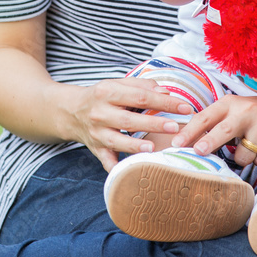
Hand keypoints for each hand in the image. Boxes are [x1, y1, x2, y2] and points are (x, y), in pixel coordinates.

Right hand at [68, 77, 192, 171]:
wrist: (71, 111)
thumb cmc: (102, 97)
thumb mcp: (117, 84)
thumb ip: (142, 86)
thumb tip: (166, 92)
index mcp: (108, 92)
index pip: (140, 97)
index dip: (164, 102)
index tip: (185, 107)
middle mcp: (100, 113)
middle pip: (129, 119)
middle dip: (153, 123)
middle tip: (175, 126)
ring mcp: (97, 133)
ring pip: (117, 141)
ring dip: (135, 145)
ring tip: (153, 147)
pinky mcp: (96, 150)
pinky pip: (107, 161)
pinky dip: (117, 168)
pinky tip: (132, 172)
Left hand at [170, 86, 256, 167]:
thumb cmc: (253, 114)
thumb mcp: (233, 111)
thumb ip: (214, 124)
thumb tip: (187, 143)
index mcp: (230, 103)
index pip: (206, 117)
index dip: (190, 131)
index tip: (176, 143)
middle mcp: (247, 110)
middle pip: (224, 130)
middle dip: (209, 142)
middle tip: (198, 152)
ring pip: (244, 154)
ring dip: (243, 158)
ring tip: (250, 147)